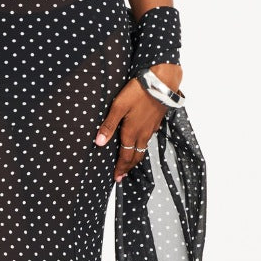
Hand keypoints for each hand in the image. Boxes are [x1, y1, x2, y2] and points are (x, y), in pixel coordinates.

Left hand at [95, 63, 183, 183]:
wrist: (162, 83)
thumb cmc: (138, 93)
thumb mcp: (118, 106)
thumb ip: (108, 125)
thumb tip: (98, 143)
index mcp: (132, 132)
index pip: (125, 156)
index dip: (120, 168)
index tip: (116, 178)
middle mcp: (143, 134)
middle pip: (136, 156)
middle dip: (128, 167)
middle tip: (122, 176)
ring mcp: (151, 128)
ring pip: (143, 148)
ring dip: (136, 157)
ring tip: (130, 162)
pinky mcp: (156, 121)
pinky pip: (149, 138)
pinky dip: (143, 145)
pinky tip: (140, 141)